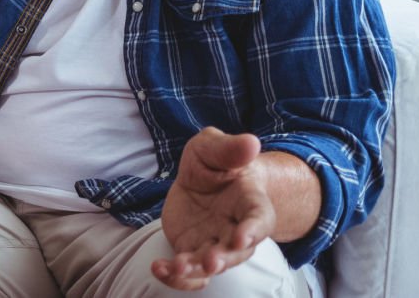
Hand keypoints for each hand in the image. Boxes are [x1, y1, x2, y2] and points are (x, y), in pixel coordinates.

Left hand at [152, 127, 271, 289]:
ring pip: (211, 264)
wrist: (204, 178)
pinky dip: (177, 277)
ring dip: (197, 269)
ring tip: (178, 266)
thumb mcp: (214, 147)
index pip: (259, 220)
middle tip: (211, 262)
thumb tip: (250, 142)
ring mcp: (214, 243)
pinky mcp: (192, 250)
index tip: (243, 237)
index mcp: (250, 204)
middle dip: (224, 259)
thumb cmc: (216, 162)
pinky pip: (190, 272)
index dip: (253, 230)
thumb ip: (230, 148)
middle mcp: (236, 229)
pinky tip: (159, 269)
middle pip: (236, 251)